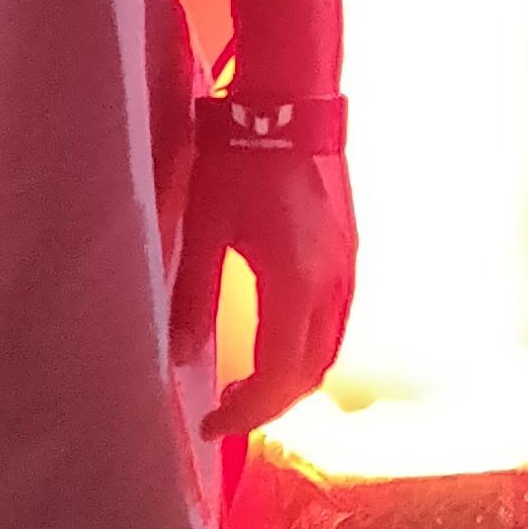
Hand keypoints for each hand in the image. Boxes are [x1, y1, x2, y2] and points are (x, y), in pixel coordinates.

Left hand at [171, 149, 355, 443]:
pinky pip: (336, 324)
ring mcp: (348, 270)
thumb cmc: (239, 159)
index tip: (211, 425)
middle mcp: (332, 285)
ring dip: (291, 380)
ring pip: (328, 352)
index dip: (246, 412)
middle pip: (310, 374)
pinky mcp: (350, 254)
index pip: (278, 377)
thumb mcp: (202, 226)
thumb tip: (178, 353)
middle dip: (269, 404)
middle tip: (225, 412)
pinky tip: (275, 343)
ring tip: (246, 386)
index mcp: (295, 283)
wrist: (289, 103)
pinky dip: (307, 351)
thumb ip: (191, 294)